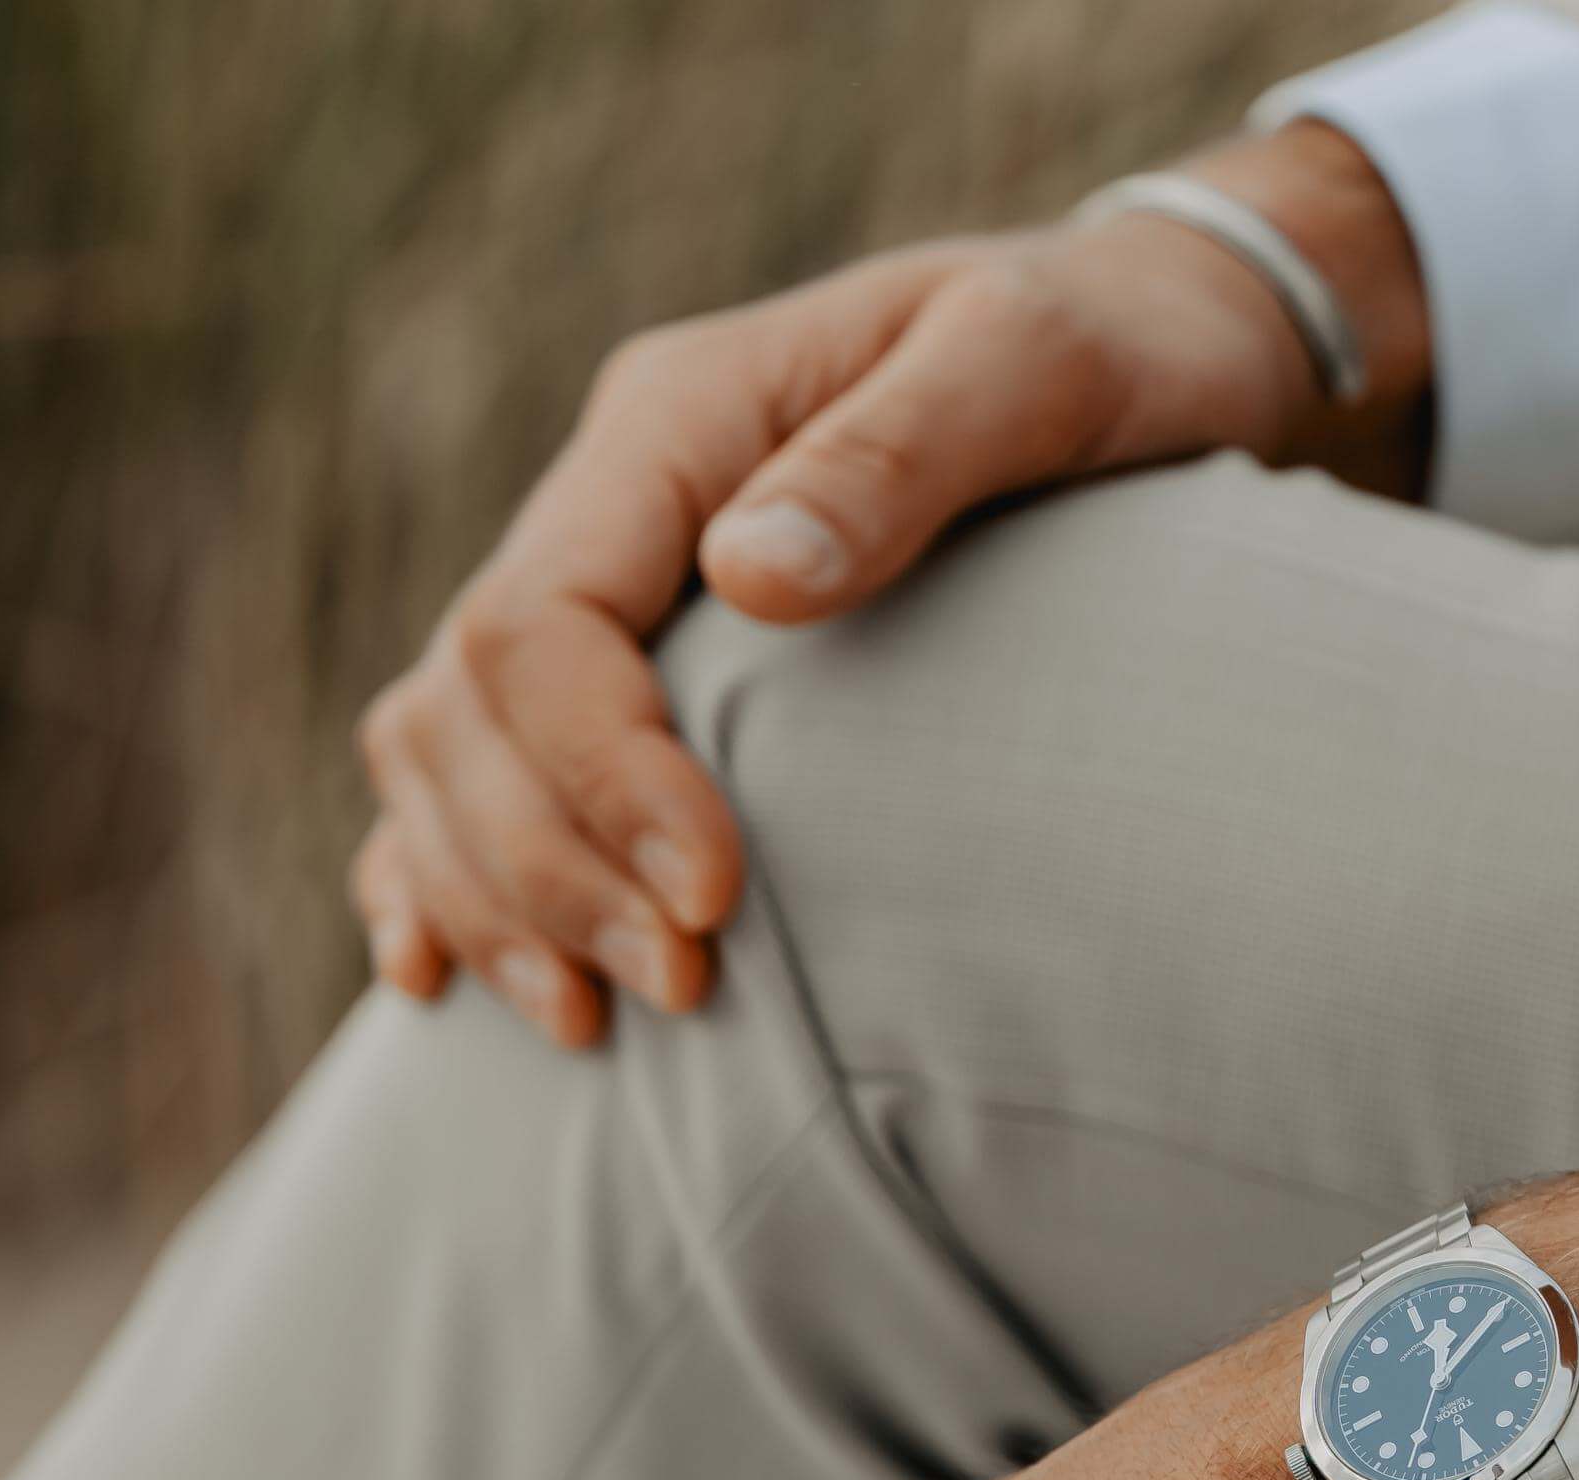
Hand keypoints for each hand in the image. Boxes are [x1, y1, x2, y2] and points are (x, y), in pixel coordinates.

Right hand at [350, 121, 1430, 1046]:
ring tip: (592, 1026)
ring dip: (495, 899)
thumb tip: (755, 575)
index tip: (713, 897)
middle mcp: (606, 503)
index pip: (547, 617)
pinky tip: (445, 981)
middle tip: (682, 989)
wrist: (1137, 355)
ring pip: (441, 755)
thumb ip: (897, 456)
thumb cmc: (1101, 361)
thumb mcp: (1029, 370)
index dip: (603, 776)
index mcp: (673, 419)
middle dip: (553, 868)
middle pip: (469, 706)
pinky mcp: (616, 672)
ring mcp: (599, 589)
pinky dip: (443, 879)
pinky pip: (462, 778)